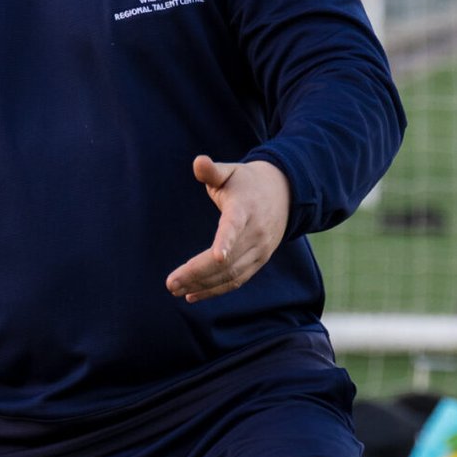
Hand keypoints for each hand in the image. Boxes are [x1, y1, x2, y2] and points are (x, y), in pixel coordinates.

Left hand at [165, 155, 290, 301]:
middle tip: (171, 283)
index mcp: (245, 209)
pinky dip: (215, 290)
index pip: (235, 226)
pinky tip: (193, 295)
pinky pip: (236, 281)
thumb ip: (212, 170)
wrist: (285, 193)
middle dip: (197, 273)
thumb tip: (198, 161)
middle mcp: (255, 233)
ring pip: (231, 275)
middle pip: (227, 260)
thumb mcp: (230, 171)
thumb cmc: (247, 182)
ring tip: (176, 290)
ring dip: (203, 286)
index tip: (217, 255)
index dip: (226, 240)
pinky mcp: (259, 261)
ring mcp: (259, 250)